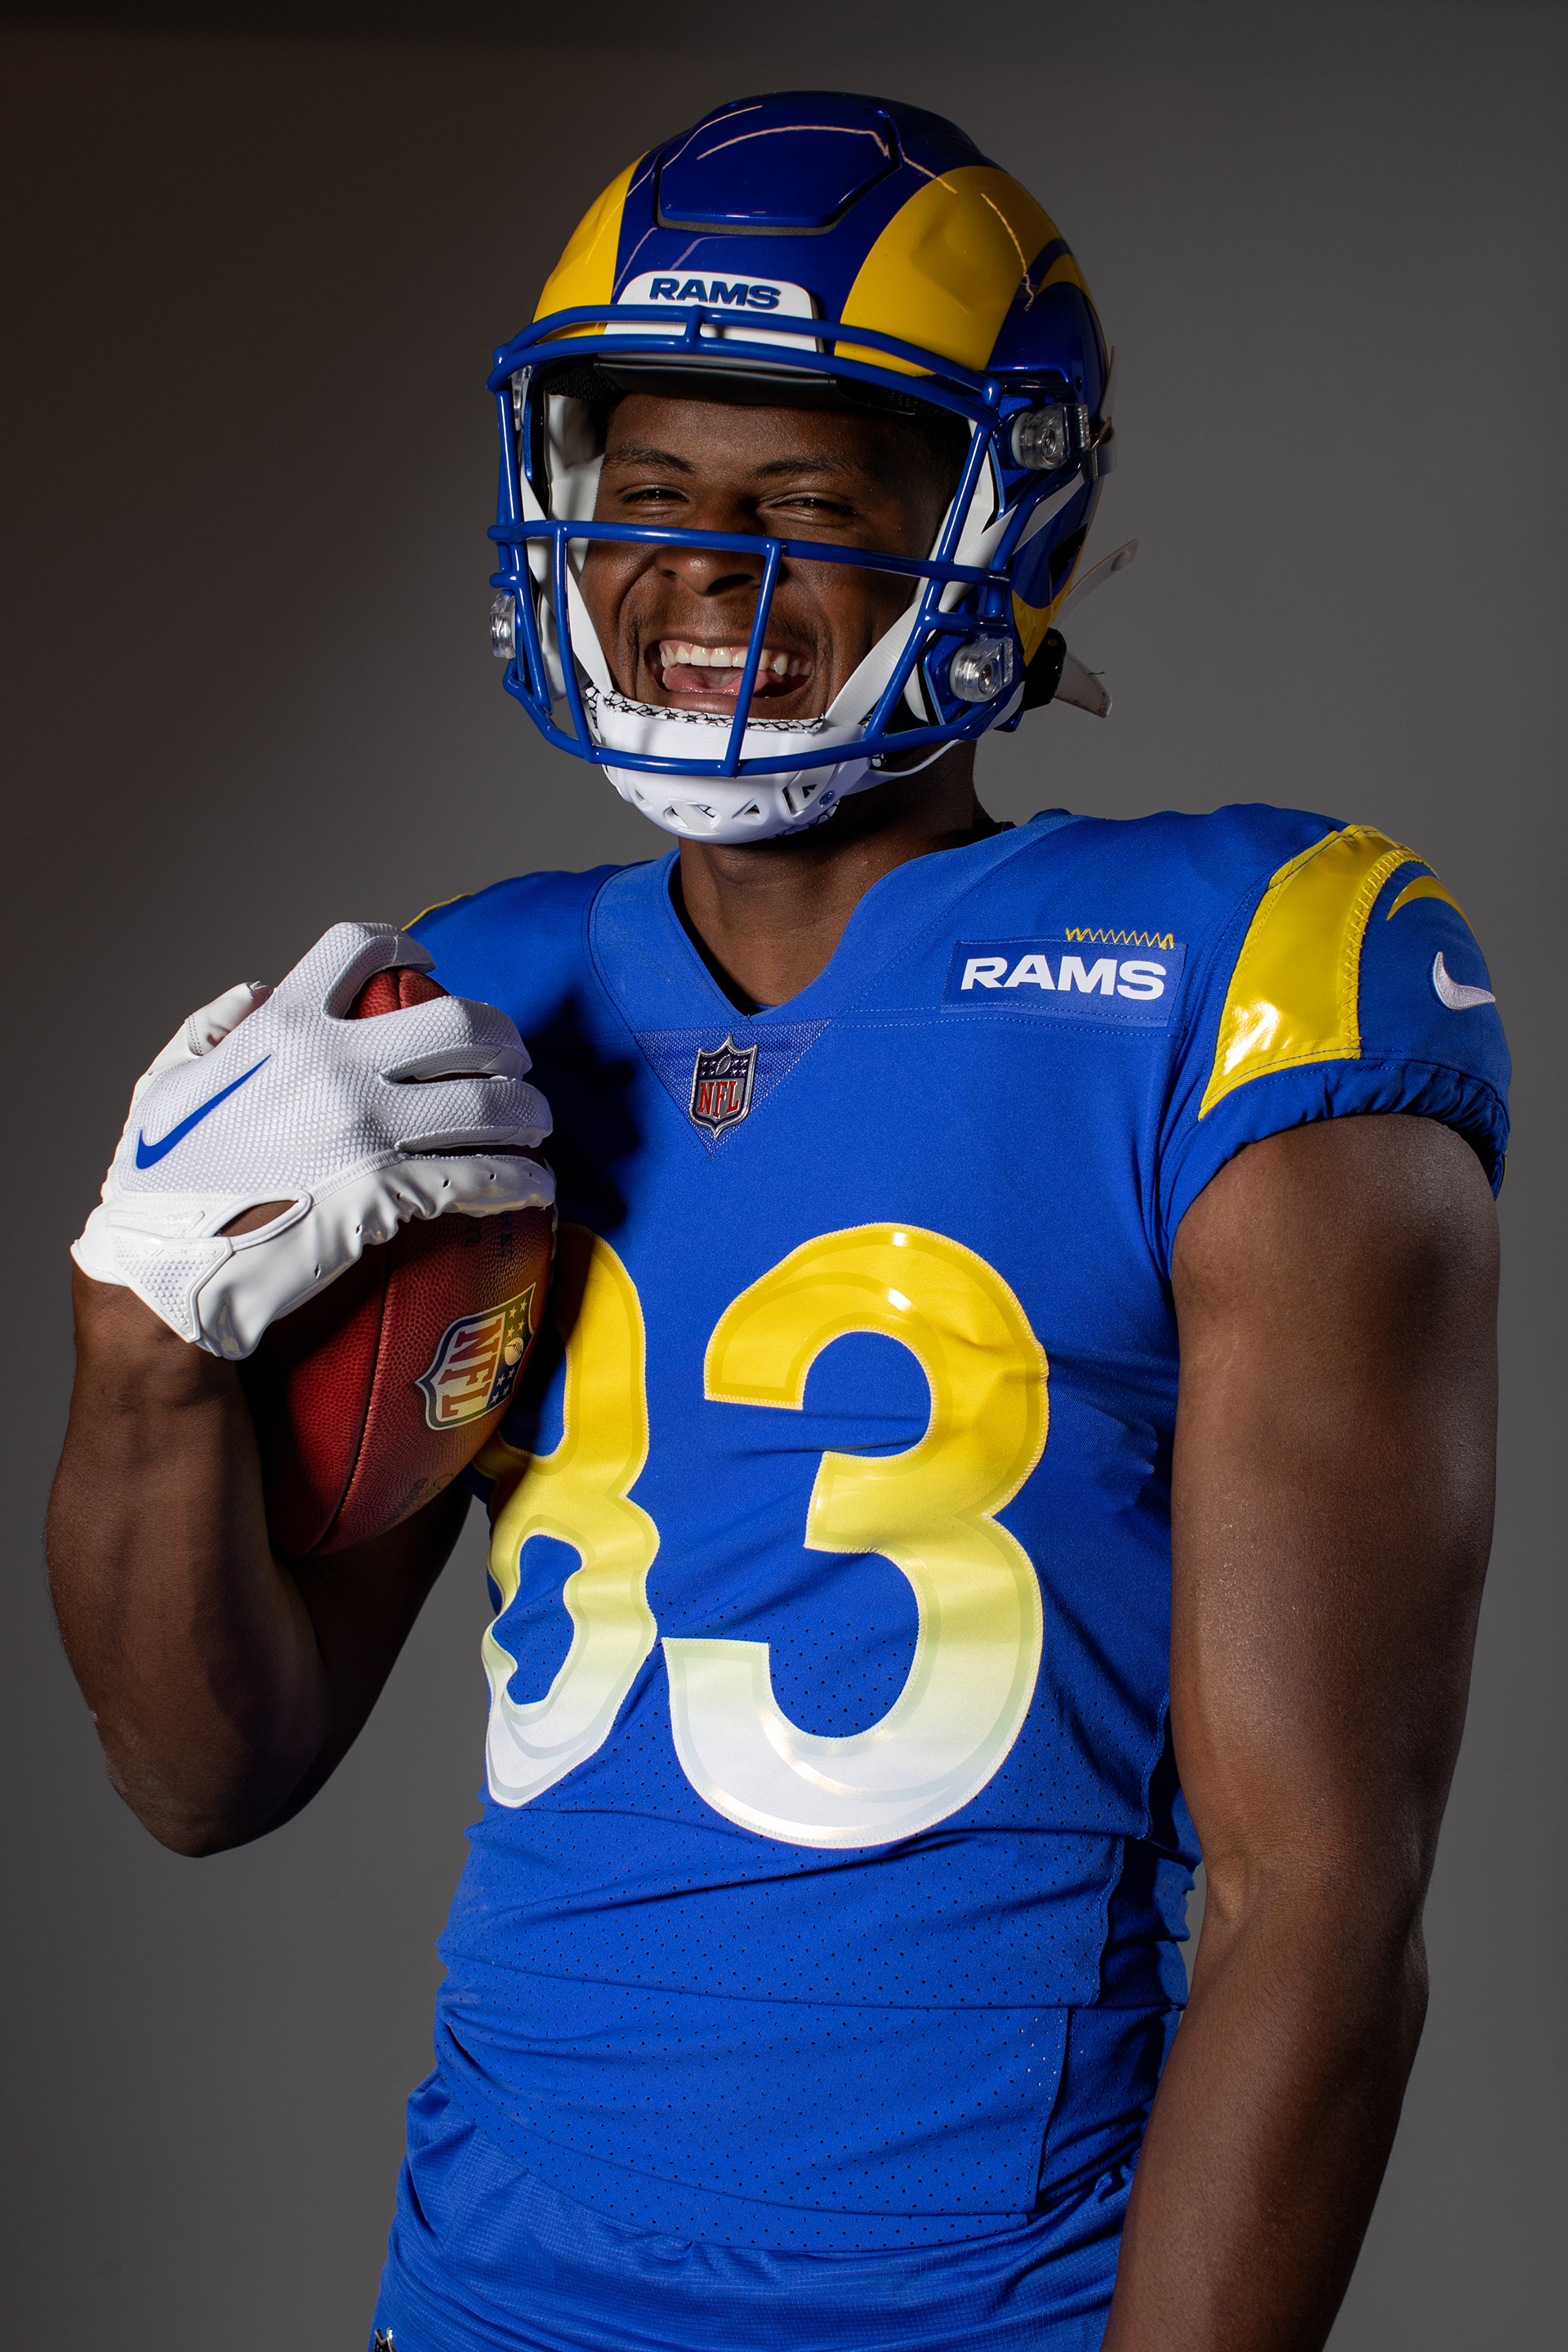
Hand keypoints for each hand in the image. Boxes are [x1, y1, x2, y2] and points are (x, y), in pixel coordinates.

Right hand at [72, 921, 553, 1358]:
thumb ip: (213, 1027)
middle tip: (512, 1059)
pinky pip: (481, 1176)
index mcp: (282, 1026)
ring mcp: (366, 1127)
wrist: (164, 1266)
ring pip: (486, 1100)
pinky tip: (535, 1186)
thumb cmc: (156, 1183)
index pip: (356, 949)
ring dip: (528, 1110)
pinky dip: (521, 1179)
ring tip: (536, 1123)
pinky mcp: (389, 1192)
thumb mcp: (167, 1083)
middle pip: (458, 1023)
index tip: (429, 965)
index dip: (402, 948)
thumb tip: (257, 992)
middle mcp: (334, 1064)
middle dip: (502, 1037)